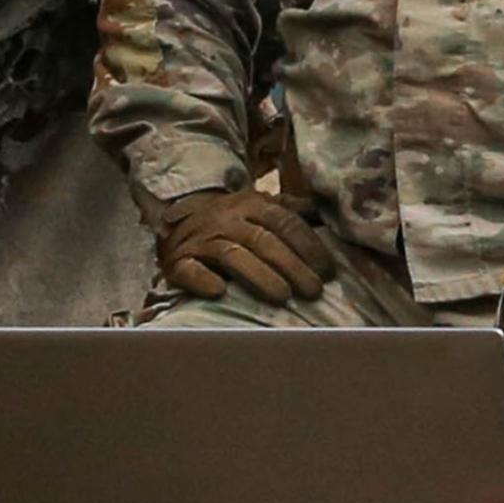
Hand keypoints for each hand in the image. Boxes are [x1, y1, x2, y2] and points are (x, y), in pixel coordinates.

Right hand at [145, 187, 336, 303]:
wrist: (174, 222)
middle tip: (313, 291)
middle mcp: (227, 219)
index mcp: (251, 204)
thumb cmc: (228, 222)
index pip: (285, 222)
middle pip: (263, 240)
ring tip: (282, 297)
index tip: (328, 272)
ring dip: (259, 276)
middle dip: (292, 266)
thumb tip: (329, 213)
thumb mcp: (259, 208)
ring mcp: (201, 240)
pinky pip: (189, 269)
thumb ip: (292, 211)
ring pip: (233, 255)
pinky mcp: (178, 261)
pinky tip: (219, 292)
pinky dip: (203, 280)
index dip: (309, 247)